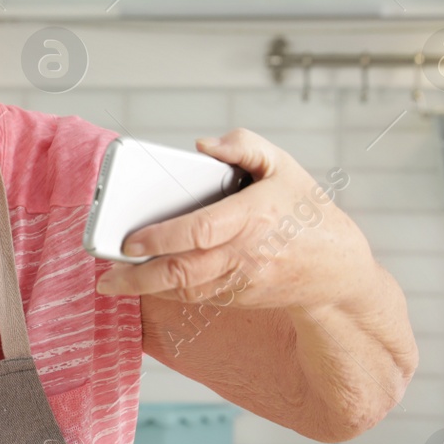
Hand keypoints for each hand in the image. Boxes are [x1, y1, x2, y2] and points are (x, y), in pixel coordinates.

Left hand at [96, 129, 370, 311]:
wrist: (337, 270)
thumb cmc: (306, 211)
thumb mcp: (284, 166)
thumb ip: (244, 146)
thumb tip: (203, 146)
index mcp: (254, 215)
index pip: (200, 231)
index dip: (162, 237)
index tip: (130, 239)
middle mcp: (246, 253)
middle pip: (184, 270)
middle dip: (139, 276)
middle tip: (106, 275)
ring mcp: (241, 280)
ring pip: (185, 289)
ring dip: (145, 289)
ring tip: (113, 282)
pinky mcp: (238, 297)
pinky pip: (196, 296)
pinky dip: (167, 292)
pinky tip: (143, 284)